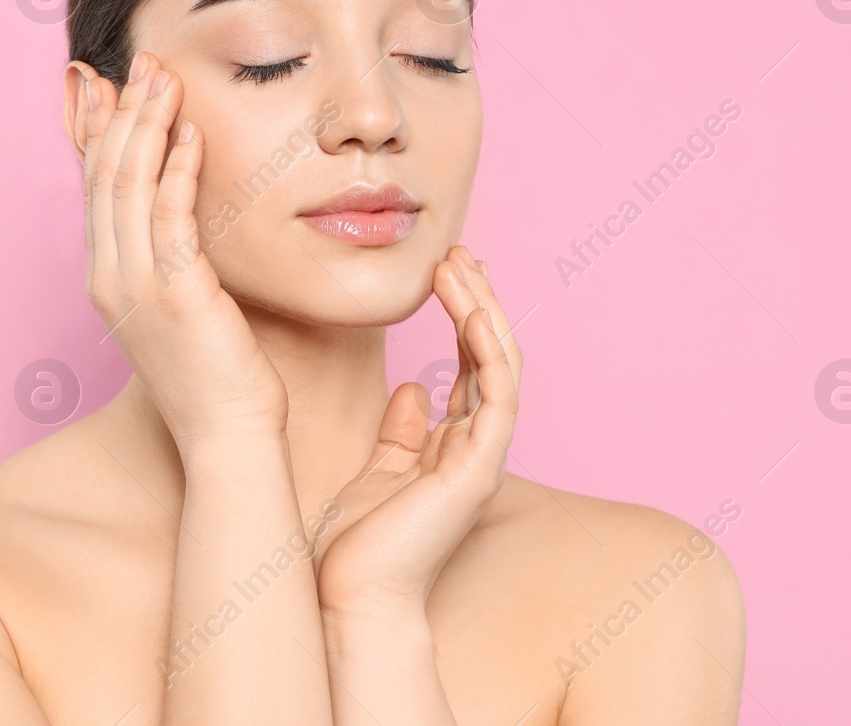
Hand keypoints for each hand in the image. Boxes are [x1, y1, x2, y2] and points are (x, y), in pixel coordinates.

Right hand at [77, 51, 288, 446]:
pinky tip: (191, 133)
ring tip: (165, 77)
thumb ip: (176, 257)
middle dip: (124, 113)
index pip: (97, 188)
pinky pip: (168, 216)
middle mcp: (109, 278)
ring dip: (146, 125)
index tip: (119, 83)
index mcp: (108, 279)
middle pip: (105, 177)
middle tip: (146, 62)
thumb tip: (186, 218)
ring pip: (128, 187)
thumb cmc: (219, 375)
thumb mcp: (186, 305)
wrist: (228, 436)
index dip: (106, 131)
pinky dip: (176, 169)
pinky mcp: (173, 293)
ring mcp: (135, 286)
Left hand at [311, 245, 522, 616]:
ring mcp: (481, 457)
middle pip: (491, 356)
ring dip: (483, 310)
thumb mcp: (375, 471)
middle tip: (457, 252)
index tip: (445, 268)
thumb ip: (400, 433)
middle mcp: (474, 448)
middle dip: (477, 300)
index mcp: (451, 447)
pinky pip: (498, 394)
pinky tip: (469, 308)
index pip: (469, 365)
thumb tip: (413, 389)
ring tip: (458, 263)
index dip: (462, 314)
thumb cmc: (355, 547)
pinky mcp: (478, 468)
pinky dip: (487, 347)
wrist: (350, 598)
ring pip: (501, 365)